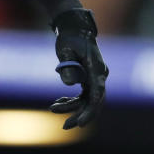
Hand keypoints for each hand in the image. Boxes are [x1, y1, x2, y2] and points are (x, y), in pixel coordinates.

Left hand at [50, 8, 107, 128]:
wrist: (74, 27)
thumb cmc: (69, 37)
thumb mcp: (65, 50)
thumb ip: (68, 66)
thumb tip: (70, 85)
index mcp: (97, 69)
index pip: (96, 95)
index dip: (89, 111)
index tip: (79, 123)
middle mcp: (99, 75)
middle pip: (93, 101)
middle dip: (80, 114)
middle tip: (65, 127)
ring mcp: (95, 77)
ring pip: (87, 99)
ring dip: (73, 107)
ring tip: (53, 109)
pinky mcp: (89, 77)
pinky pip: (83, 94)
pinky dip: (72, 99)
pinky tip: (59, 101)